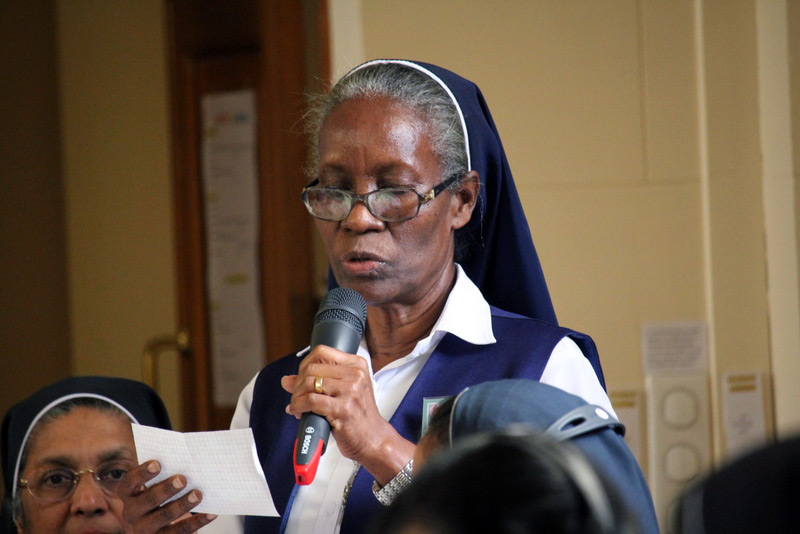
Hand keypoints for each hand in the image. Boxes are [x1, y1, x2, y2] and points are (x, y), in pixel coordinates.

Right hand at [121, 460, 216, 533]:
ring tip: (197, 494)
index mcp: (128, 494)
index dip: (143, 473)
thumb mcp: (152, 484)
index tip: (157, 464)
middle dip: (166, 489)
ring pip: (164, 516)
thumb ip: (162, 472)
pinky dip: (197, 522)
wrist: (152, 525)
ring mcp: (145, 528)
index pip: (131, 482)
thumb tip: (185, 456)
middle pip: (148, 500)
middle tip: (182, 479)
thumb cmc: (156, 494)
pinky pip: (181, 531)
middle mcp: (132, 513)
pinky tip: (211, 514)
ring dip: (182, 505)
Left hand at [281, 345, 414, 483]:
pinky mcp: (343, 408)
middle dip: (298, 383)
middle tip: (296, 396)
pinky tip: (298, 411)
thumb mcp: (342, 392)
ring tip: (297, 405)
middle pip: (312, 368)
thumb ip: (316, 382)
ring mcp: (350, 391)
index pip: (322, 351)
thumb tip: (287, 380)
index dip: (305, 364)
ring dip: (296, 396)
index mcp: (357, 365)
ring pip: (309, 383)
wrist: (373, 439)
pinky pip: (310, 401)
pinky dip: (298, 406)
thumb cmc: (358, 416)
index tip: (301, 378)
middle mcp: (355, 375)